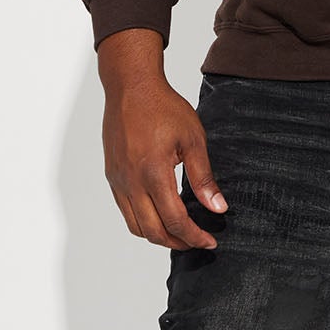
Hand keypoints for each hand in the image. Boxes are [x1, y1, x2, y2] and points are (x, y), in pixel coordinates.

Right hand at [97, 34, 226, 248]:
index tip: (210, 241)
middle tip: (197, 241)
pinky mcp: (112, 176)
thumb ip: (204, 178)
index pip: (175, 220)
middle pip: (153, 231)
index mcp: (153, 173)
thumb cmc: (162, 108)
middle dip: (178, 243)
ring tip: (180, 233)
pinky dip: (143, 222)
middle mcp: (131, 182)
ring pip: (136, 226)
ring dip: (158, 236)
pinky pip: (125, 211)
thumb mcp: (192, 140)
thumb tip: (218, 208)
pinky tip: (160, 215)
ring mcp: (118, 181)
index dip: (194, 237)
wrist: (130, 87)